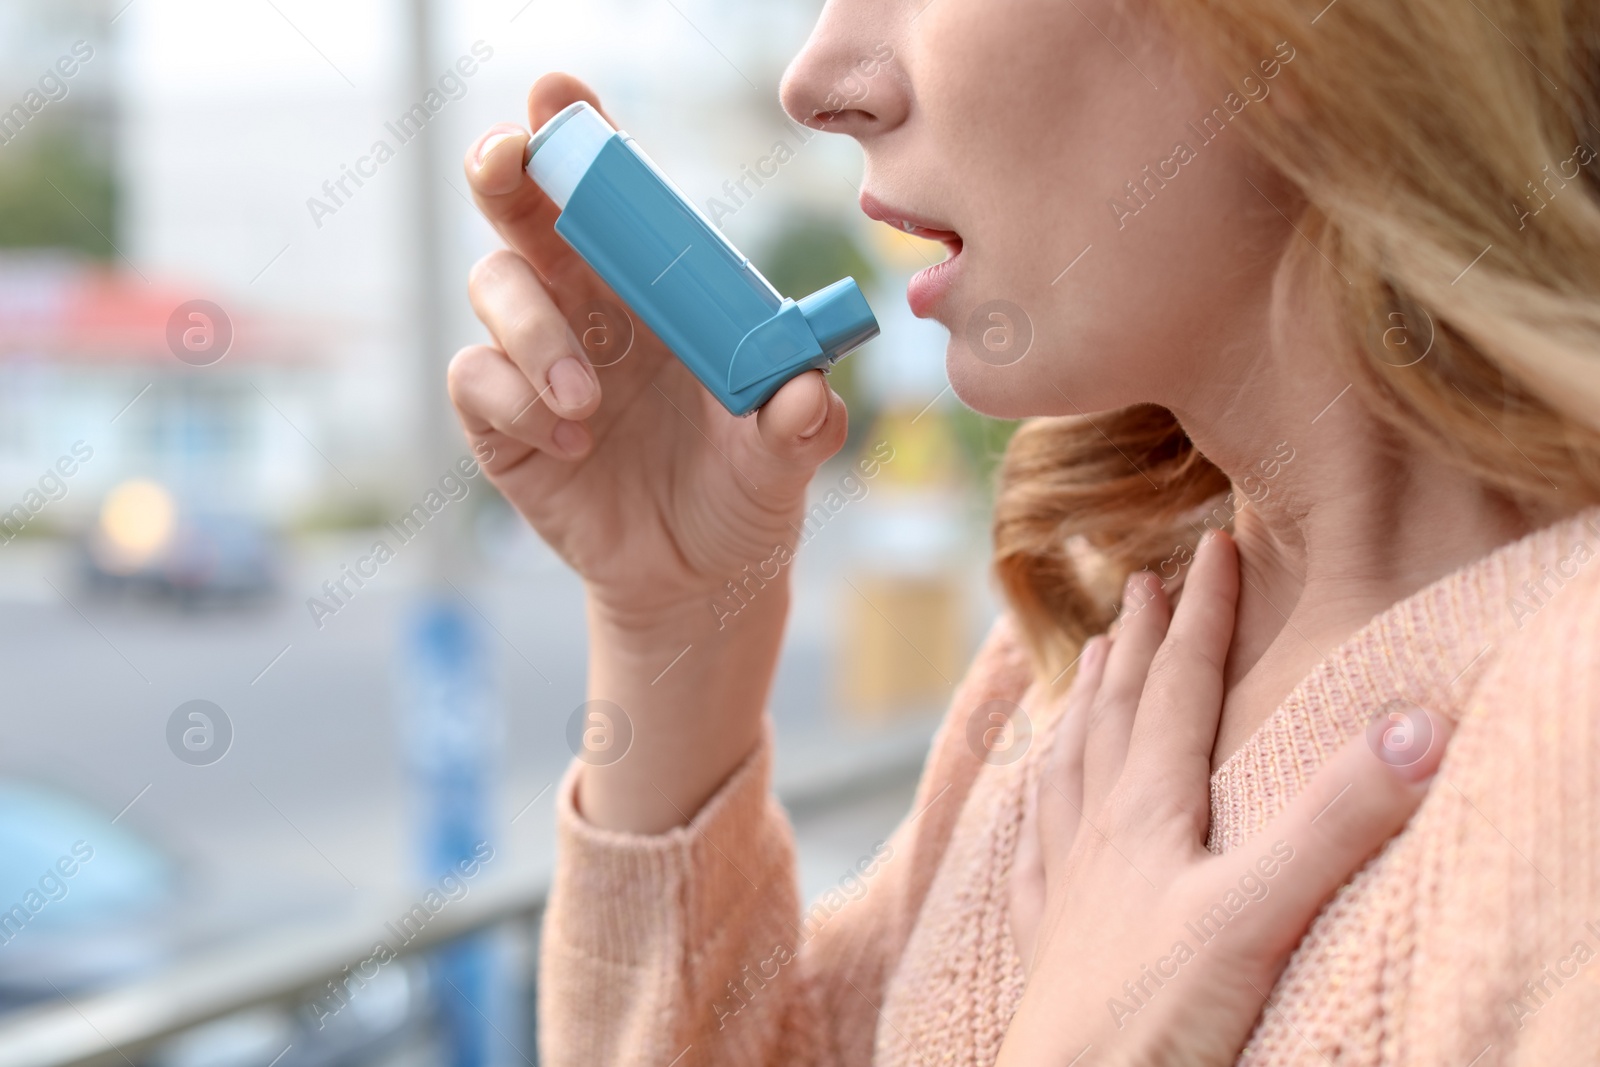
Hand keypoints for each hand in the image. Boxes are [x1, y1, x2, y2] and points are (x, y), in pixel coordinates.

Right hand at [449, 73, 848, 633]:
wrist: (698, 580)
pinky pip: (474, 378)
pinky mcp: (500, 421)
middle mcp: (589, 305)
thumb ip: (797, 424)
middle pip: (523, 210)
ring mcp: (537, 360)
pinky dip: (514, 398)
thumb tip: (804, 394)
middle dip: (506, 170)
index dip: (580, 138)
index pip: (614, 196)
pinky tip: (571, 444)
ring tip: (591, 402)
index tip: (560, 96)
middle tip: (510, 160)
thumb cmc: (743, 493)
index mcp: (657, 289)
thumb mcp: (783, 460)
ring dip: (536, 332)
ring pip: (494, 287)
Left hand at [1001, 531, 1450, 1065]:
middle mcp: (1098, 830)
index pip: (1180, 687)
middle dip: (1136, 642)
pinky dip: (1037, 795)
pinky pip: (1033, 839)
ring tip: (1082, 662)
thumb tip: (1412, 722)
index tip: (1212, 547)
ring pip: (1069, 764)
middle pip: (1117, 711)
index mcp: (1149, 810)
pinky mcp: (1048, 933)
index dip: (1200, 615)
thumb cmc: (1155, 1015)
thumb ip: (1333, 819)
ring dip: (1082, 703)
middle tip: (1139, 581)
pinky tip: (1032, 794)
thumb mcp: (1260, 911)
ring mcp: (1065, 880)